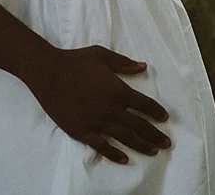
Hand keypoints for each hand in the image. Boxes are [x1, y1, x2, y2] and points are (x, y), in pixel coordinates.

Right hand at [25, 46, 170, 163]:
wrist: (48, 73)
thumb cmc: (75, 62)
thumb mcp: (101, 55)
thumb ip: (124, 63)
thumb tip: (143, 66)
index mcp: (118, 91)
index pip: (144, 105)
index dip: (157, 112)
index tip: (164, 118)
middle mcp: (111, 110)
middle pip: (139, 126)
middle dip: (155, 135)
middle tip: (166, 142)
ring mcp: (97, 123)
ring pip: (125, 138)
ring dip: (142, 145)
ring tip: (154, 151)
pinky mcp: (82, 131)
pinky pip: (102, 147)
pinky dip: (115, 154)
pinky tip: (125, 159)